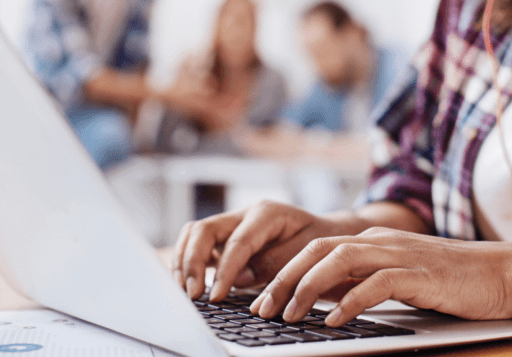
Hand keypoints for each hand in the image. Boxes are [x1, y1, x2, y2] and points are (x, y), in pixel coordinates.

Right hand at [171, 201, 365, 301]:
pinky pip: (198, 243)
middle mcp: (245, 214)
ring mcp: (233, 223)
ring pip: (194, 233)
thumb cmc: (320, 240)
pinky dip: (187, 260)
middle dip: (191, 262)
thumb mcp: (307, 251)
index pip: (237, 242)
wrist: (327, 231)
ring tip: (185, 291)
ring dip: (184, 261)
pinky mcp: (227, 237)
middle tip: (192, 294)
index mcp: (267, 213)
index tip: (215, 297)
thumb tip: (241, 279)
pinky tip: (186, 282)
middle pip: (204, 229)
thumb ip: (275, 264)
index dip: (223, 271)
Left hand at [248, 228, 511, 327]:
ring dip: (307, 286)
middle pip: (319, 249)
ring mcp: (401, 254)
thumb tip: (328, 299)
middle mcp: (383, 240)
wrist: (505, 271)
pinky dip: (350, 300)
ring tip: (288, 314)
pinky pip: (376, 283)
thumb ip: (368, 280)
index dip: (285, 270)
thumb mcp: (402, 276)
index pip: (318, 247)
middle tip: (262, 308)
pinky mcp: (421, 274)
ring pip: (340, 259)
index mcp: (376, 239)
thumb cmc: (455, 280)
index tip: (264, 298)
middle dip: (284, 277)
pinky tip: (332, 320)